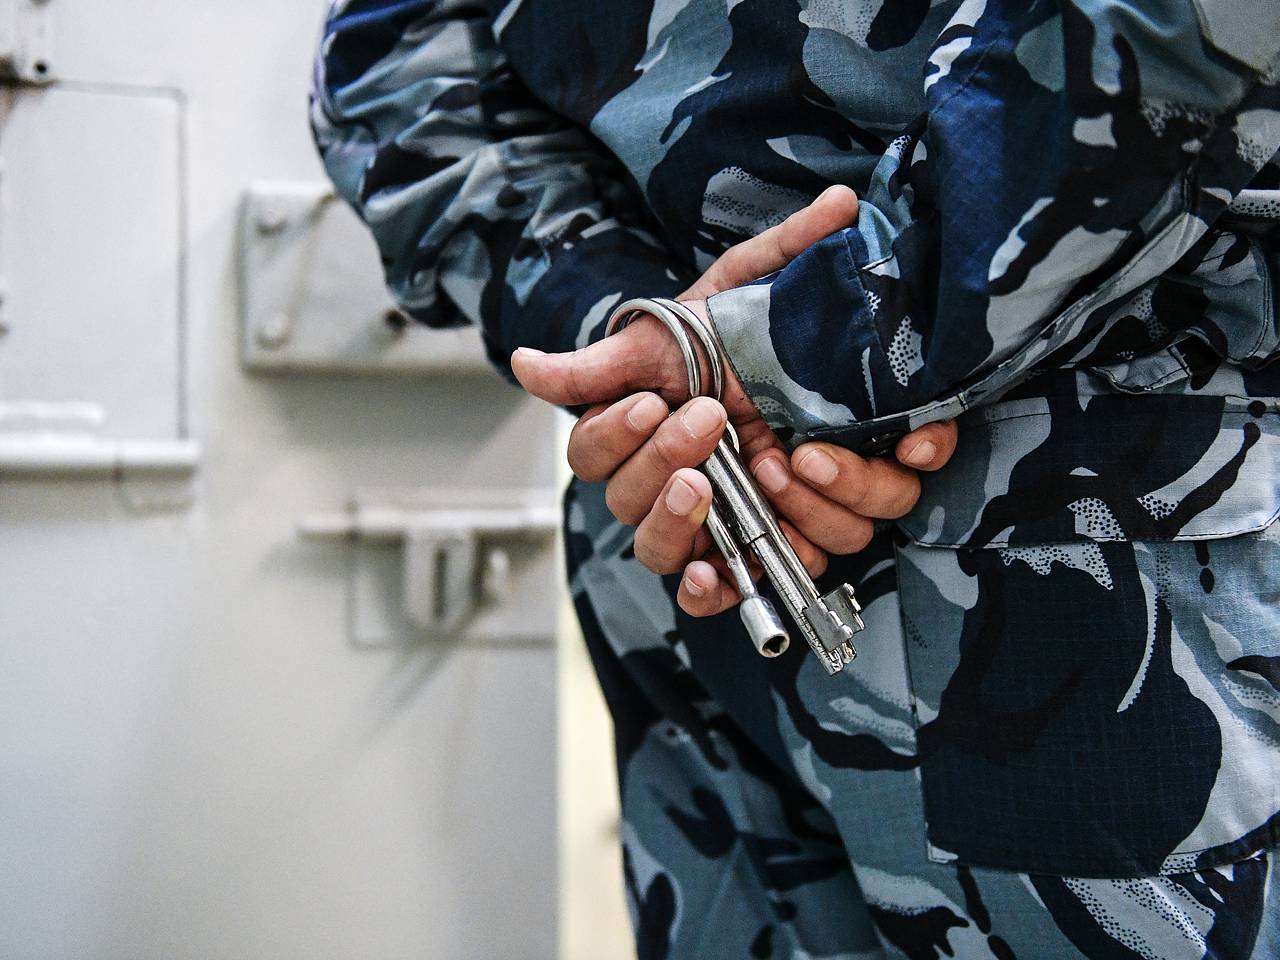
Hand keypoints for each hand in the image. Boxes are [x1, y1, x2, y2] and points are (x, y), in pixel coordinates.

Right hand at [512, 187, 956, 615]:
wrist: (809, 355)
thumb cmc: (734, 345)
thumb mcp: (667, 344)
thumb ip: (595, 367)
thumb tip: (523, 363)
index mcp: (632, 442)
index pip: (592, 458)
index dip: (614, 437)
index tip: (649, 404)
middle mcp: (662, 488)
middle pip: (627, 508)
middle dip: (657, 466)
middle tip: (705, 420)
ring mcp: (707, 524)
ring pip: (666, 555)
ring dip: (679, 521)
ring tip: (710, 481)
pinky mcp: (758, 548)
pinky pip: (730, 586)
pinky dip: (723, 584)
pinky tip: (726, 566)